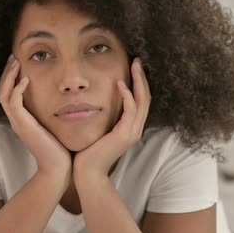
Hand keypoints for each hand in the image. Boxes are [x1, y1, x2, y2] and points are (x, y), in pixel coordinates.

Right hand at [0, 54, 71, 183]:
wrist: (58, 168)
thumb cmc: (60, 148)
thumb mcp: (54, 125)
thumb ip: (52, 112)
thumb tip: (63, 98)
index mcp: (21, 119)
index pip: (9, 93)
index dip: (11, 77)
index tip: (19, 62)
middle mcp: (16, 119)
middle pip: (1, 90)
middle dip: (7, 72)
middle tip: (14, 56)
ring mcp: (17, 122)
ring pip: (3, 93)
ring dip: (9, 76)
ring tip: (17, 62)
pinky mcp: (23, 125)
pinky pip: (14, 102)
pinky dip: (17, 89)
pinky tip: (26, 79)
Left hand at [73, 57, 150, 179]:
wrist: (87, 173)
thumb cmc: (88, 152)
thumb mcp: (98, 129)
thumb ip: (102, 117)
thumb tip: (94, 101)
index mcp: (130, 127)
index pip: (140, 100)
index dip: (139, 83)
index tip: (134, 66)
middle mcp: (135, 129)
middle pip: (146, 97)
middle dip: (142, 77)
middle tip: (138, 60)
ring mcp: (132, 132)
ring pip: (142, 101)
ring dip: (138, 81)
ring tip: (134, 65)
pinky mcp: (125, 135)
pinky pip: (130, 110)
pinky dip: (127, 95)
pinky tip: (120, 84)